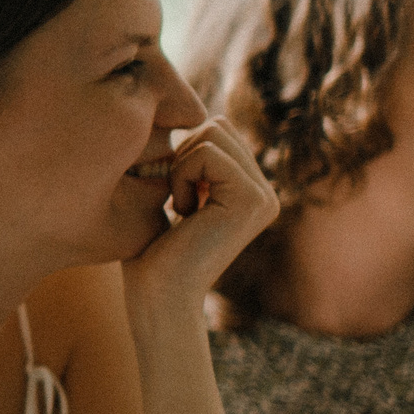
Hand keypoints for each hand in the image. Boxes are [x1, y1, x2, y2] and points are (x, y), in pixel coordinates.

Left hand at [121, 117, 277, 311]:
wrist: (157, 296)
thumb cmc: (149, 252)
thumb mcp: (171, 194)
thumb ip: (187, 160)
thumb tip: (185, 117)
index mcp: (249, 188)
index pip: (215, 128)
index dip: (179, 153)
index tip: (171, 198)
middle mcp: (264, 190)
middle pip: (216, 125)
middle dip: (181, 155)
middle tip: (176, 203)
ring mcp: (264, 194)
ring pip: (212, 132)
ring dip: (180, 167)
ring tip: (181, 209)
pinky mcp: (253, 199)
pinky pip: (207, 152)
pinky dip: (182, 176)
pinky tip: (184, 214)